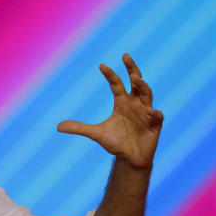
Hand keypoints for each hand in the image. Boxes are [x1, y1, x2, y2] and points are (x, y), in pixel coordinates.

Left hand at [57, 54, 162, 169]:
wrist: (130, 159)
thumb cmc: (116, 142)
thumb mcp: (97, 134)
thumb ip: (80, 128)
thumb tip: (58, 127)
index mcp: (122, 103)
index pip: (117, 84)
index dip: (110, 75)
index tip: (101, 66)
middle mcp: (135, 104)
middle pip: (136, 82)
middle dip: (132, 69)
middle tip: (125, 56)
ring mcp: (146, 113)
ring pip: (147, 94)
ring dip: (143, 86)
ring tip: (135, 78)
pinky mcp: (155, 125)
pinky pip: (157, 116)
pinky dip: (154, 112)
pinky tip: (148, 111)